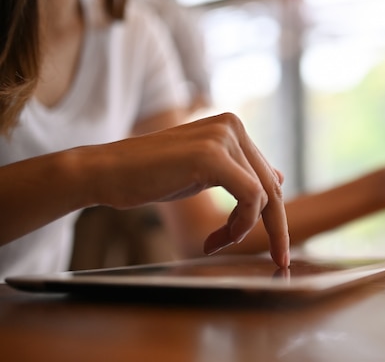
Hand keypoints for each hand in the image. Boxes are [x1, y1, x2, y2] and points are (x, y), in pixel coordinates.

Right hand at [88, 113, 289, 266]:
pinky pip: (251, 197)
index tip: (276, 247)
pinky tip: (217, 239)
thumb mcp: (204, 171)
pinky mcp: (213, 155)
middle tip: (277, 259)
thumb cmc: (150, 175)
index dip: (274, 215)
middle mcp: (232, 126)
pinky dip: (241, 224)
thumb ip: (240, 172)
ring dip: (244, 228)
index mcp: (232, 127)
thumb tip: (278, 178)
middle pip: (271, 186)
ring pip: (264, 195)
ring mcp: (224, 137)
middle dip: (275, 227)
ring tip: (218, 242)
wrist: (105, 172)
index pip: (267, 176)